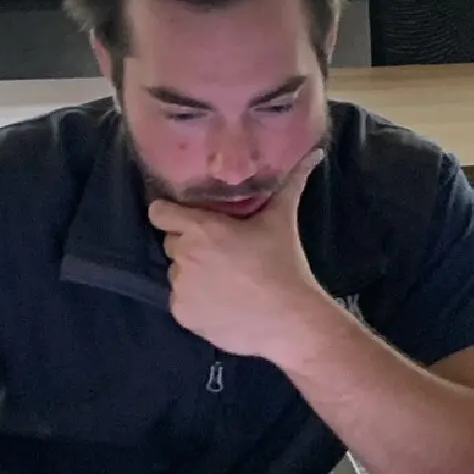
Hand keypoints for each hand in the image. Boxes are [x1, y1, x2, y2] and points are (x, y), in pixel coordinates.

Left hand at [147, 149, 333, 364]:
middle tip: (221, 252)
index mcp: (202, 228)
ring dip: (193, 273)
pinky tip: (222, 302)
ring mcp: (181, 287)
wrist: (289, 321)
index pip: (159, 212)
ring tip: (225, 281)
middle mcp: (185, 255)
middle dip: (190, 244)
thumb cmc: (285, 266)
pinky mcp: (182, 313)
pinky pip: (181, 300)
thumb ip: (291, 183)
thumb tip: (314, 152)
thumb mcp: (283, 220)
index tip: (188, 219)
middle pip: (172, 242)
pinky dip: (195, 301)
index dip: (171, 213)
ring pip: (177, 272)